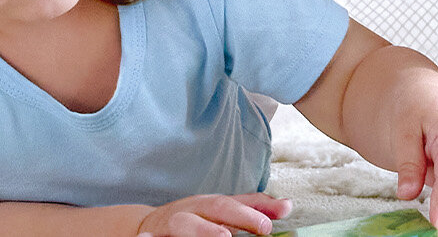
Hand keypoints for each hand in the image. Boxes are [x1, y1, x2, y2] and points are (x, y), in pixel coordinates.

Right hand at [136, 192, 291, 236]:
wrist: (149, 225)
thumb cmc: (194, 219)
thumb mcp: (222, 211)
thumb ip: (253, 209)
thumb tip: (288, 205)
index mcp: (210, 204)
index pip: (234, 204)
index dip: (252, 212)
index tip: (270, 224)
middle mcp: (192, 211)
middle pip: (214, 209)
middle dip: (237, 217)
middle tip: (257, 228)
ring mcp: (173, 224)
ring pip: (184, 225)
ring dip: (201, 230)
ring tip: (223, 236)